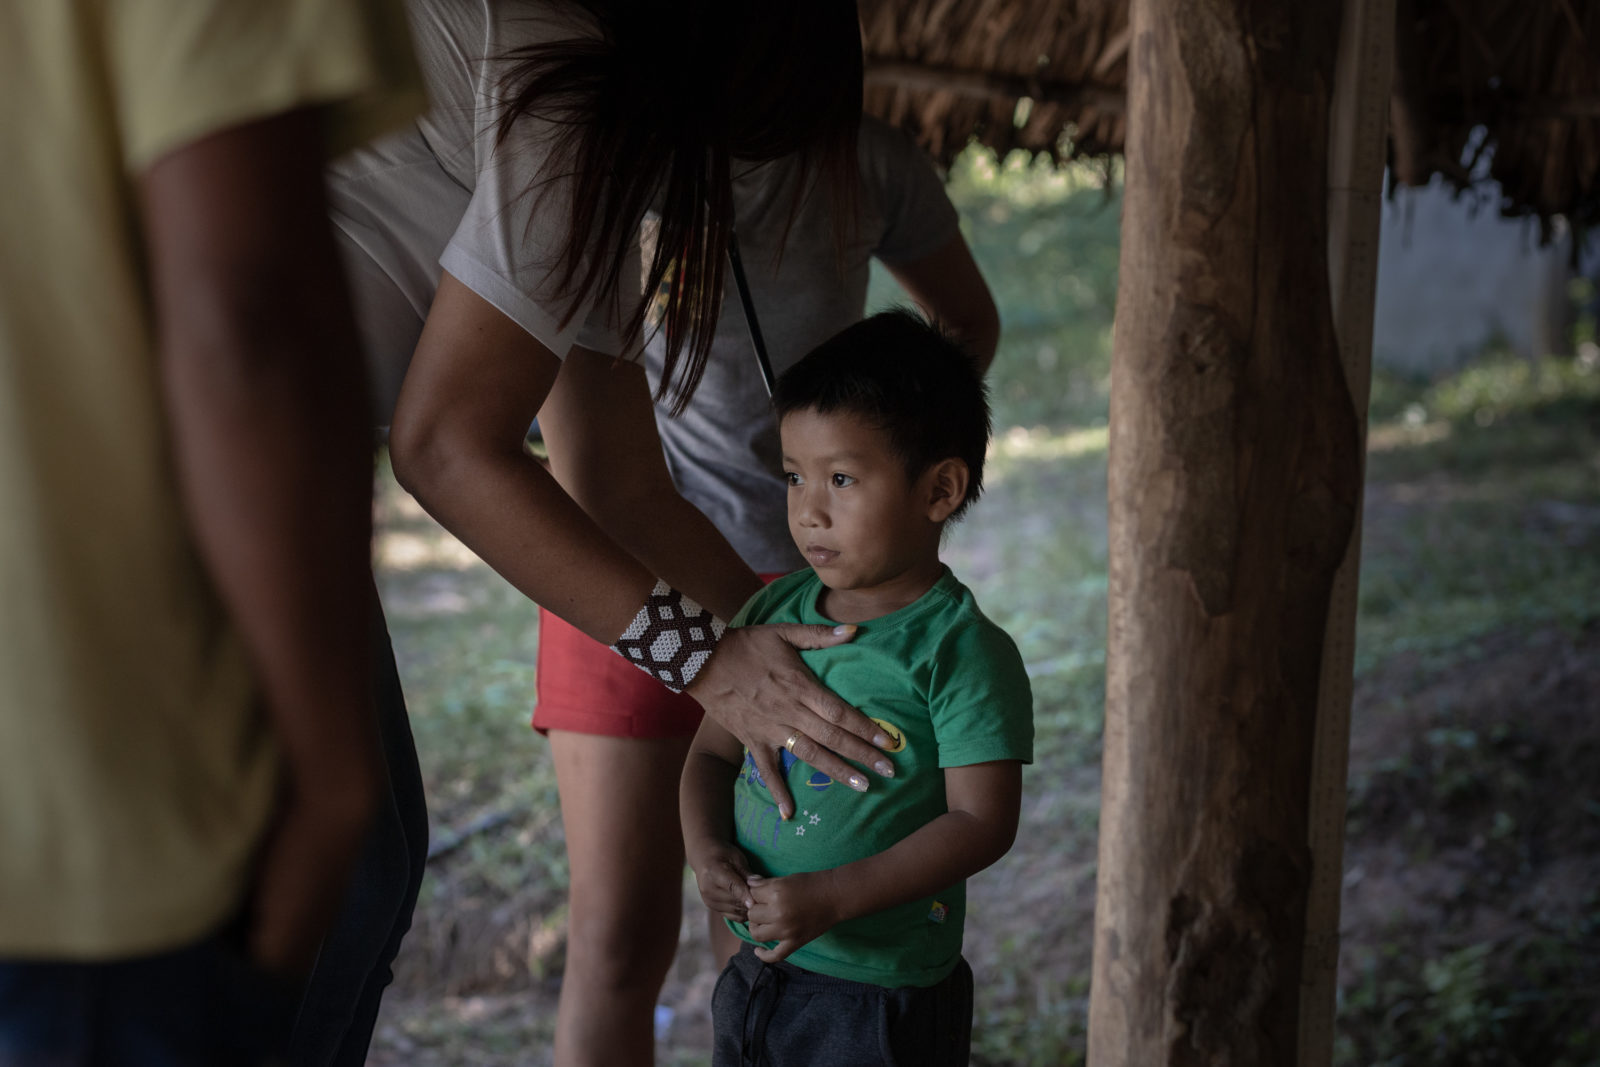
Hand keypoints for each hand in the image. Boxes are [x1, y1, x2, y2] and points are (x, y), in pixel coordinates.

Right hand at [686, 624, 895, 817]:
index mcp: (800, 685)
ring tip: (863, 786)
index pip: (840, 711)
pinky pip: (767, 770)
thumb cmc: (746, 644)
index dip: (866, 727)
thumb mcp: (783, 632)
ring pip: (809, 754)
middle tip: (890, 771)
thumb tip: (855, 629)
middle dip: (862, 754)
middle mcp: (789, 711)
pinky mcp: (752, 740)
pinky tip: (790, 813)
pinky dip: (778, 791)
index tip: (889, 741)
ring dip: (836, 771)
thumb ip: (820, 635)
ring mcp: (771, 729)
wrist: (702, 660)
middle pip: (832, 736)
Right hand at [689, 839, 754, 923]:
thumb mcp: (737, 858)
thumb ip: (747, 873)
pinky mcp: (712, 907)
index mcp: (713, 872)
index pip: (732, 887)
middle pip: (734, 902)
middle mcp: (708, 889)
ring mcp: (709, 900)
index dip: (745, 895)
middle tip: (765, 899)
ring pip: (735, 911)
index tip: (756, 902)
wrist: (704, 858)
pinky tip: (749, 905)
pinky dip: (742, 913)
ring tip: (758, 902)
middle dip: (750, 902)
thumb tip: (760, 885)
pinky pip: (732, 916)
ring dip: (747, 909)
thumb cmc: (723, 854)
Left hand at [745, 870, 841, 963]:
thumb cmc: (812, 883)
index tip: (763, 892)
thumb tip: (749, 883)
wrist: (835, 896)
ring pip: (757, 933)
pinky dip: (764, 955)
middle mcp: (778, 914)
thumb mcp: (787, 879)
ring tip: (763, 921)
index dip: (756, 893)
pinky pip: (774, 956)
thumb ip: (765, 883)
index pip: (752, 894)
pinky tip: (758, 950)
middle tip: (765, 905)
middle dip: (756, 908)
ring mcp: (786, 931)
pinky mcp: (795, 943)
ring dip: (757, 926)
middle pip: (752, 914)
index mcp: (776, 894)